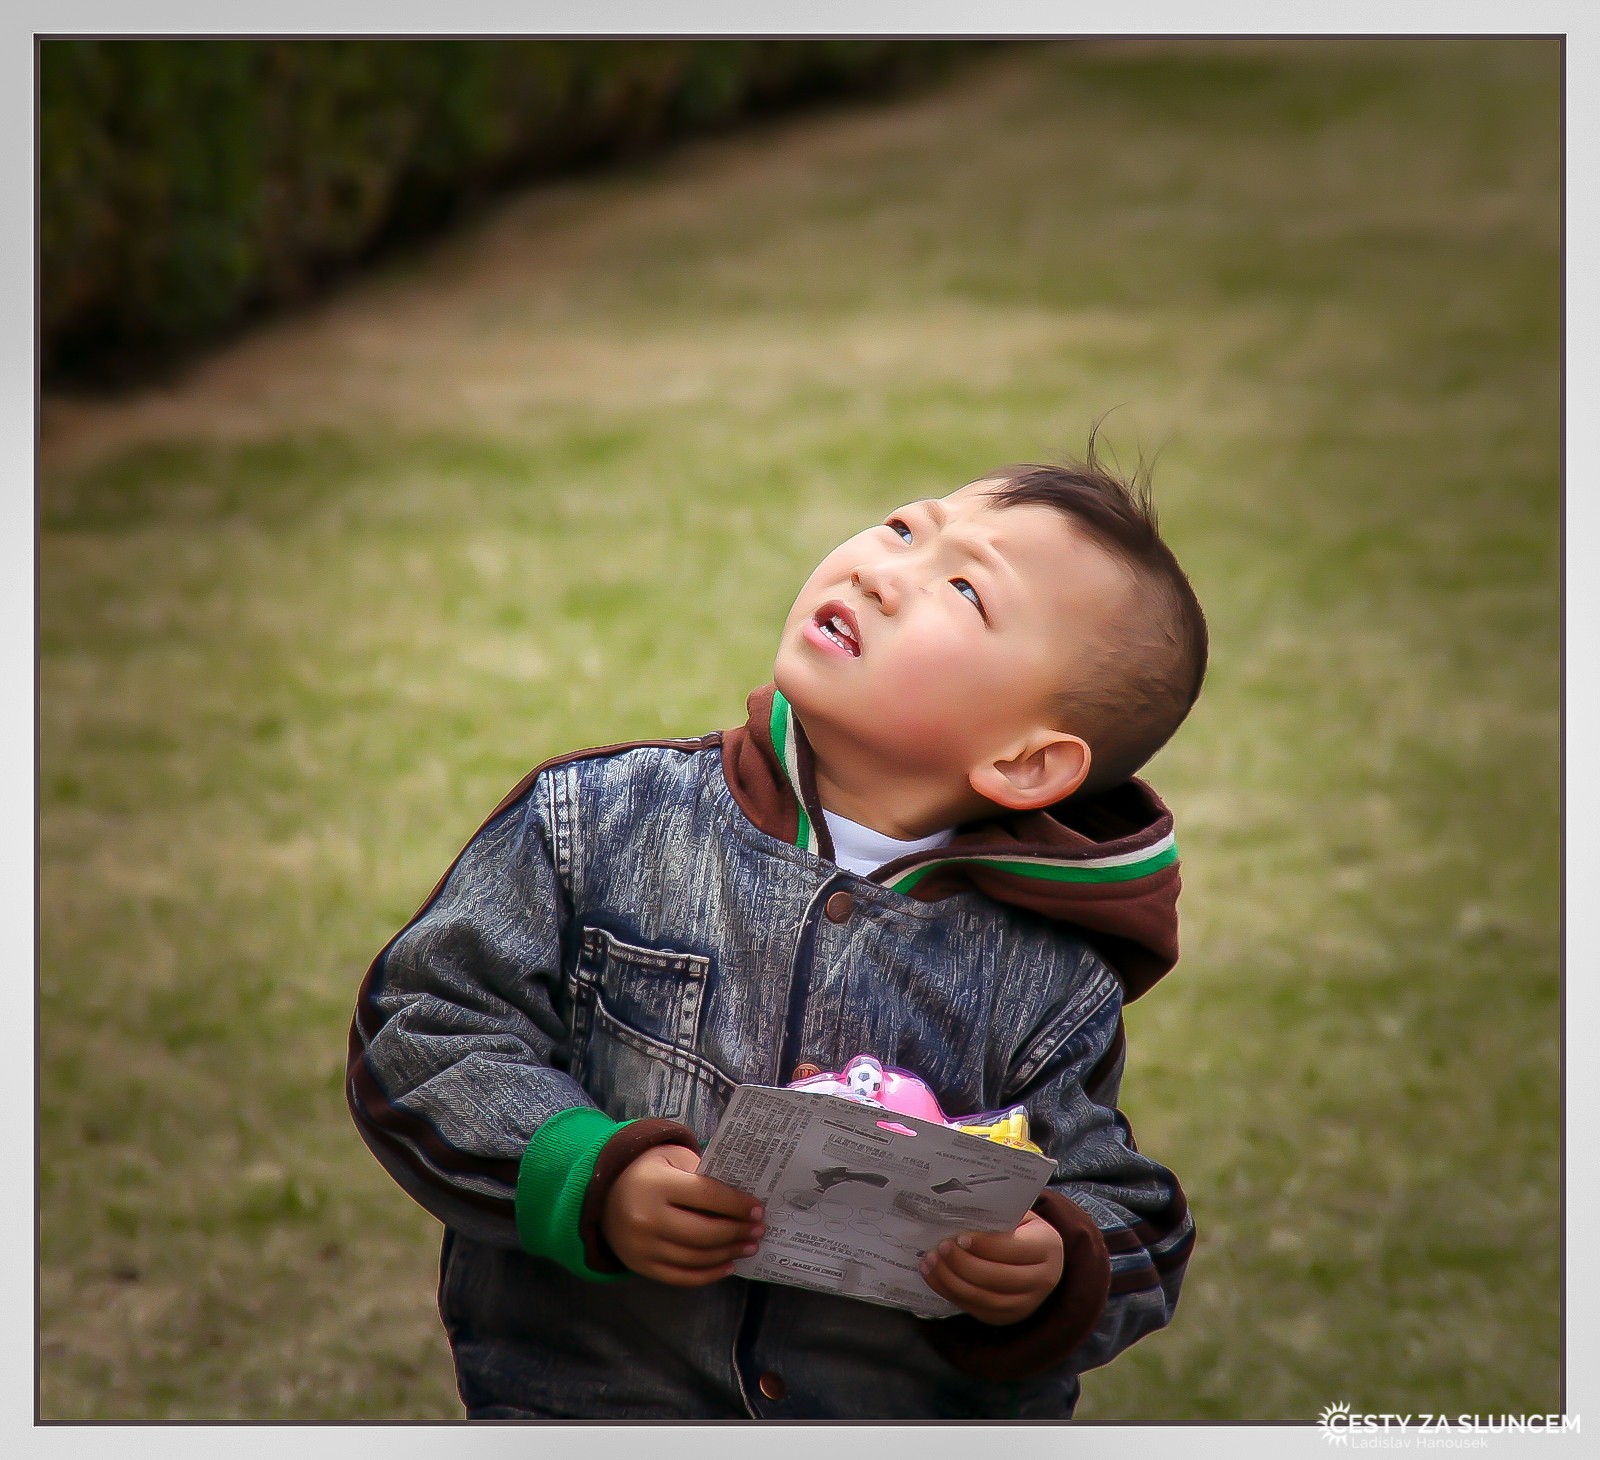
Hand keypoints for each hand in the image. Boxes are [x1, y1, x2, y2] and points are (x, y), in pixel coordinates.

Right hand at [601, 1143, 764, 1285]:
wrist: (603, 1194)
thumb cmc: (647, 1171)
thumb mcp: (671, 1158)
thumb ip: (702, 1172)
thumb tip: (740, 1198)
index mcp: (657, 1185)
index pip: (707, 1196)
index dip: (737, 1205)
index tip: (758, 1210)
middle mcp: (647, 1218)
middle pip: (704, 1233)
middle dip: (737, 1233)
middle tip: (758, 1231)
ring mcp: (642, 1247)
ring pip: (696, 1258)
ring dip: (728, 1254)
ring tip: (748, 1247)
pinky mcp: (640, 1266)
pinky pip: (680, 1277)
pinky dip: (708, 1275)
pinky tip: (727, 1265)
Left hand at [919, 1209, 1063, 1324]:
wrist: (1039, 1260)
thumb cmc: (1022, 1229)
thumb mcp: (1018, 1215)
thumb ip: (996, 1215)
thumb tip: (958, 1213)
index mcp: (1047, 1247)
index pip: (1012, 1249)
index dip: (983, 1245)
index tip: (958, 1237)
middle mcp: (1042, 1280)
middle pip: (997, 1278)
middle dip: (962, 1264)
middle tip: (939, 1248)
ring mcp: (1026, 1304)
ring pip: (984, 1299)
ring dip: (951, 1281)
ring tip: (930, 1262)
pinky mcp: (1007, 1317)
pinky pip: (976, 1309)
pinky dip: (951, 1294)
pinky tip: (935, 1277)